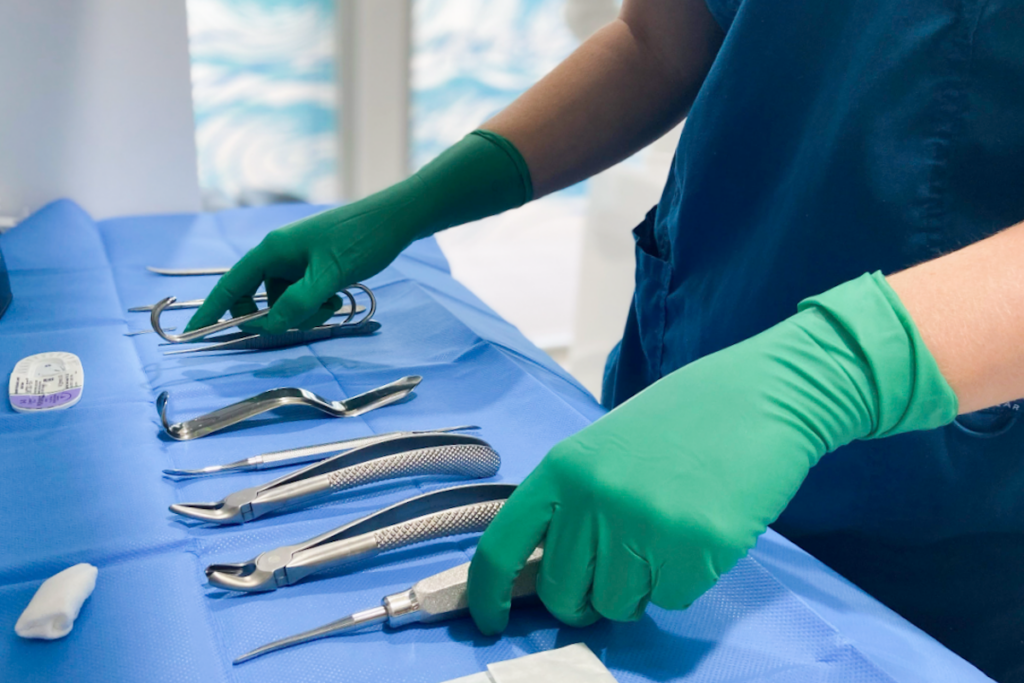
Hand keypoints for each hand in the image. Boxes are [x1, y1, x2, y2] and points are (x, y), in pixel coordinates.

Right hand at [184, 192, 420, 334]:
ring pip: (287, 300)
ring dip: (305, 310)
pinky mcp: (317, 263)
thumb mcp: (328, 276)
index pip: (231, 284)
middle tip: (306, 319)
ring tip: (333, 303)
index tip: (195, 332)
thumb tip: (269, 326)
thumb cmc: (361, 240)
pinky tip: (339, 296)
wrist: (396, 219)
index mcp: (272, 250)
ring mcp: (299, 258)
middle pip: (261, 297)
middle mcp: (280, 253)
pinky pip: (304, 293)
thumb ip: (298, 303)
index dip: (212, 310)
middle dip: (278, 315)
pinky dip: (317, 302)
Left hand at [467, 273, 957, 632]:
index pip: (501, 545)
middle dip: (586, 599)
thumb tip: (554, 572)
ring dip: (641, 586)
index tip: (491, 621)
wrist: (762, 395)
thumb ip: (574, 503)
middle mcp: (593, 497)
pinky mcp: (695, 546)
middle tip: (620, 568)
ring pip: (618, 604)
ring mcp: (643, 523)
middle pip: (562, 593)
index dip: (488, 593)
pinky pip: (673, 599)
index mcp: (563, 468)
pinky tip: (703, 533)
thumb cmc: (684, 423)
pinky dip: (686, 580)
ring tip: (669, 532)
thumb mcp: (606, 449)